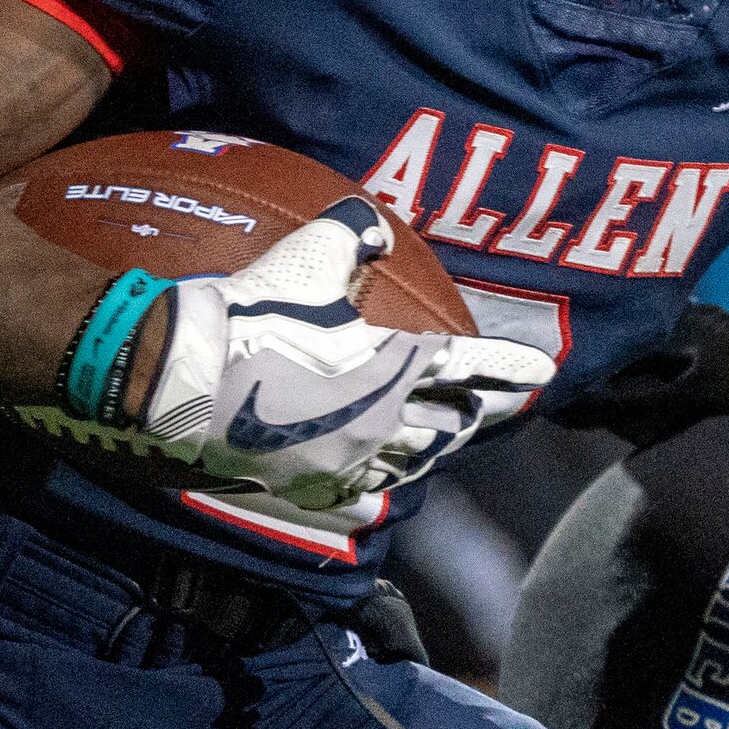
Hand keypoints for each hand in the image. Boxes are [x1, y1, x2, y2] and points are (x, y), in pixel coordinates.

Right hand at [131, 197, 553, 508]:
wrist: (183, 381)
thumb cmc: (253, 312)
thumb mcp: (308, 253)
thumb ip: (353, 233)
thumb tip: (376, 228)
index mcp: (397, 363)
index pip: (474, 365)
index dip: (514, 369)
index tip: (546, 374)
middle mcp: (385, 419)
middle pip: (453, 424)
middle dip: (474, 412)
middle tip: (487, 405)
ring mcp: (349, 462)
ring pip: (413, 465)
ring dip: (431, 450)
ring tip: (439, 441)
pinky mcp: (311, 491)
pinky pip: (362, 500)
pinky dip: (378, 488)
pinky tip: (377, 485)